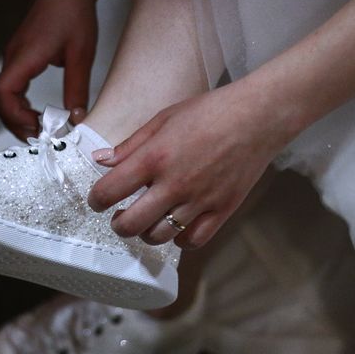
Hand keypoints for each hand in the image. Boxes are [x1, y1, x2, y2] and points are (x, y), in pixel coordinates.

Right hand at [0, 0, 97, 138]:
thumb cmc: (72, 13)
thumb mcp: (81, 56)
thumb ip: (77, 90)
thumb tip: (76, 119)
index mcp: (25, 56)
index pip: (3, 92)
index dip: (15, 115)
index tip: (36, 128)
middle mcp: (14, 58)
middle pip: (0, 99)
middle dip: (16, 122)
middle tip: (41, 136)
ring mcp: (15, 58)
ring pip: (5, 95)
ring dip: (19, 116)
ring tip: (41, 129)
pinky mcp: (21, 58)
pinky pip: (13, 88)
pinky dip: (21, 105)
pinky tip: (38, 113)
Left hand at [87, 80, 295, 248]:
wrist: (257, 117)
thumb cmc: (210, 112)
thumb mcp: (162, 119)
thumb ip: (130, 145)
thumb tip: (101, 161)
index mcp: (155, 157)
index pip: (110, 191)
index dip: (96, 200)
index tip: (98, 200)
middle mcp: (174, 183)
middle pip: (131, 225)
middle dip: (118, 225)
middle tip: (120, 217)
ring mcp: (199, 201)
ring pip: (160, 237)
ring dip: (147, 233)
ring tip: (149, 220)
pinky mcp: (221, 211)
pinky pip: (193, 241)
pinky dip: (180, 239)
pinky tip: (178, 226)